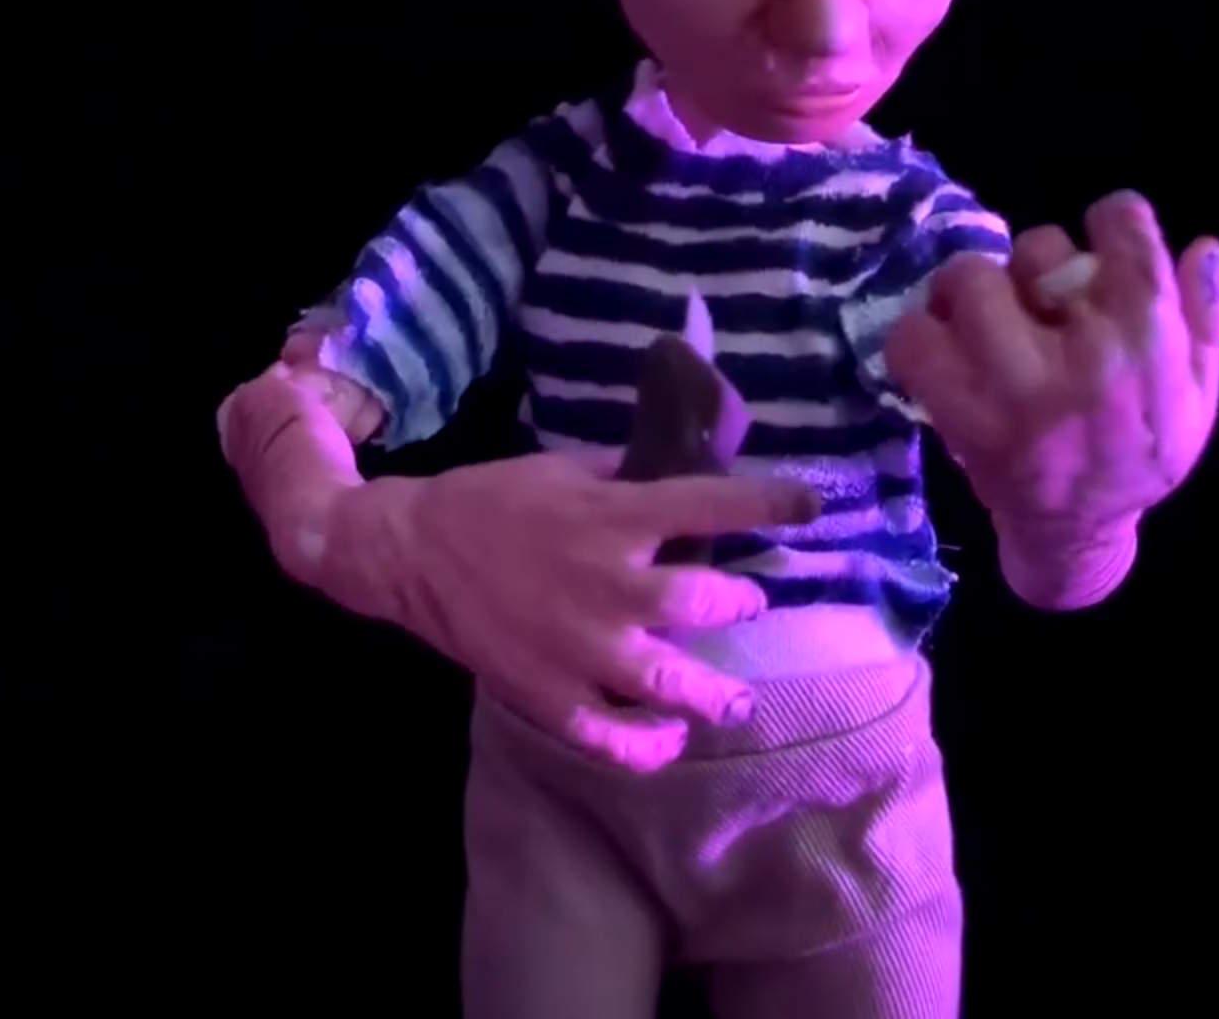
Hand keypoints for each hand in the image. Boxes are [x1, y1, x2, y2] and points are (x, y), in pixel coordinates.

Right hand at [316, 452, 821, 772]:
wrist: (409, 551)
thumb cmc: (493, 501)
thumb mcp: (565, 470)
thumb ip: (629, 479)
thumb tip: (689, 472)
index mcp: (614, 517)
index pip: (714, 506)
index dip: (773, 505)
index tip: (808, 508)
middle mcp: (610, 584)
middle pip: (707, 601)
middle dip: (741, 602)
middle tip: (746, 604)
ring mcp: (581, 648)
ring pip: (671, 684)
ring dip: (714, 695)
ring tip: (733, 701)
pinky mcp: (549, 694)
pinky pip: (611, 737)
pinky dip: (647, 748)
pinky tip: (668, 740)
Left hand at [884, 189, 1218, 534]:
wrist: (1076, 532)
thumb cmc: (1141, 454)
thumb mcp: (1199, 392)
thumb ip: (1206, 317)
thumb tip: (1204, 246)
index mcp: (1148, 339)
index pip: (1122, 225)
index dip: (1109, 221)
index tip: (1101, 242)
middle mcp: (1081, 353)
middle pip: (1037, 247)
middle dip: (1034, 265)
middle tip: (1036, 296)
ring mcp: (1013, 384)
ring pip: (970, 281)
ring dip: (971, 292)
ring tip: (983, 316)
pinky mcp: (958, 411)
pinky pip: (913, 338)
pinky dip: (920, 331)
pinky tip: (945, 343)